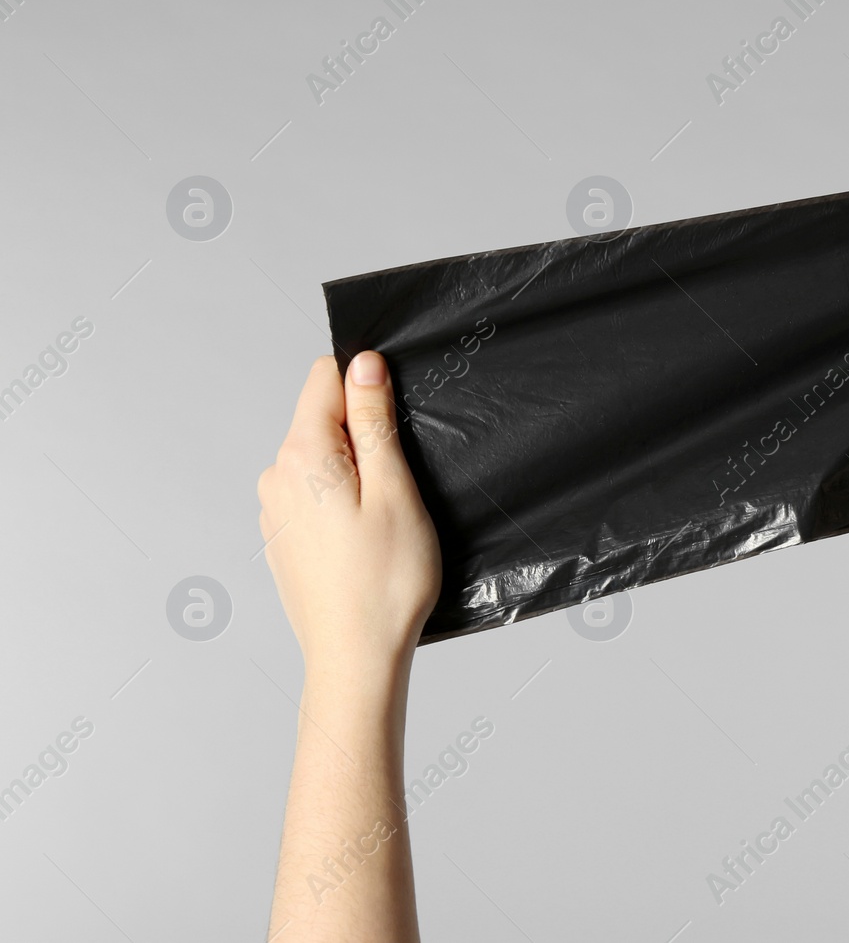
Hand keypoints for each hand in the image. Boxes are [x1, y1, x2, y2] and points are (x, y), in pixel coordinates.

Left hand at [257, 353, 441, 673]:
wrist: (355, 658)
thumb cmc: (385, 583)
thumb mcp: (395, 489)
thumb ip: (374, 421)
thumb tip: (364, 364)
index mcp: (301, 455)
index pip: (326, 376)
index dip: (368, 388)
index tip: (395, 428)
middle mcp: (276, 476)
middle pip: (323, 419)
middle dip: (365, 436)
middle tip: (399, 489)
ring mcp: (274, 510)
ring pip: (322, 460)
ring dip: (356, 474)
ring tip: (384, 523)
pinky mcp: (282, 538)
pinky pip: (314, 496)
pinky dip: (343, 504)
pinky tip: (366, 543)